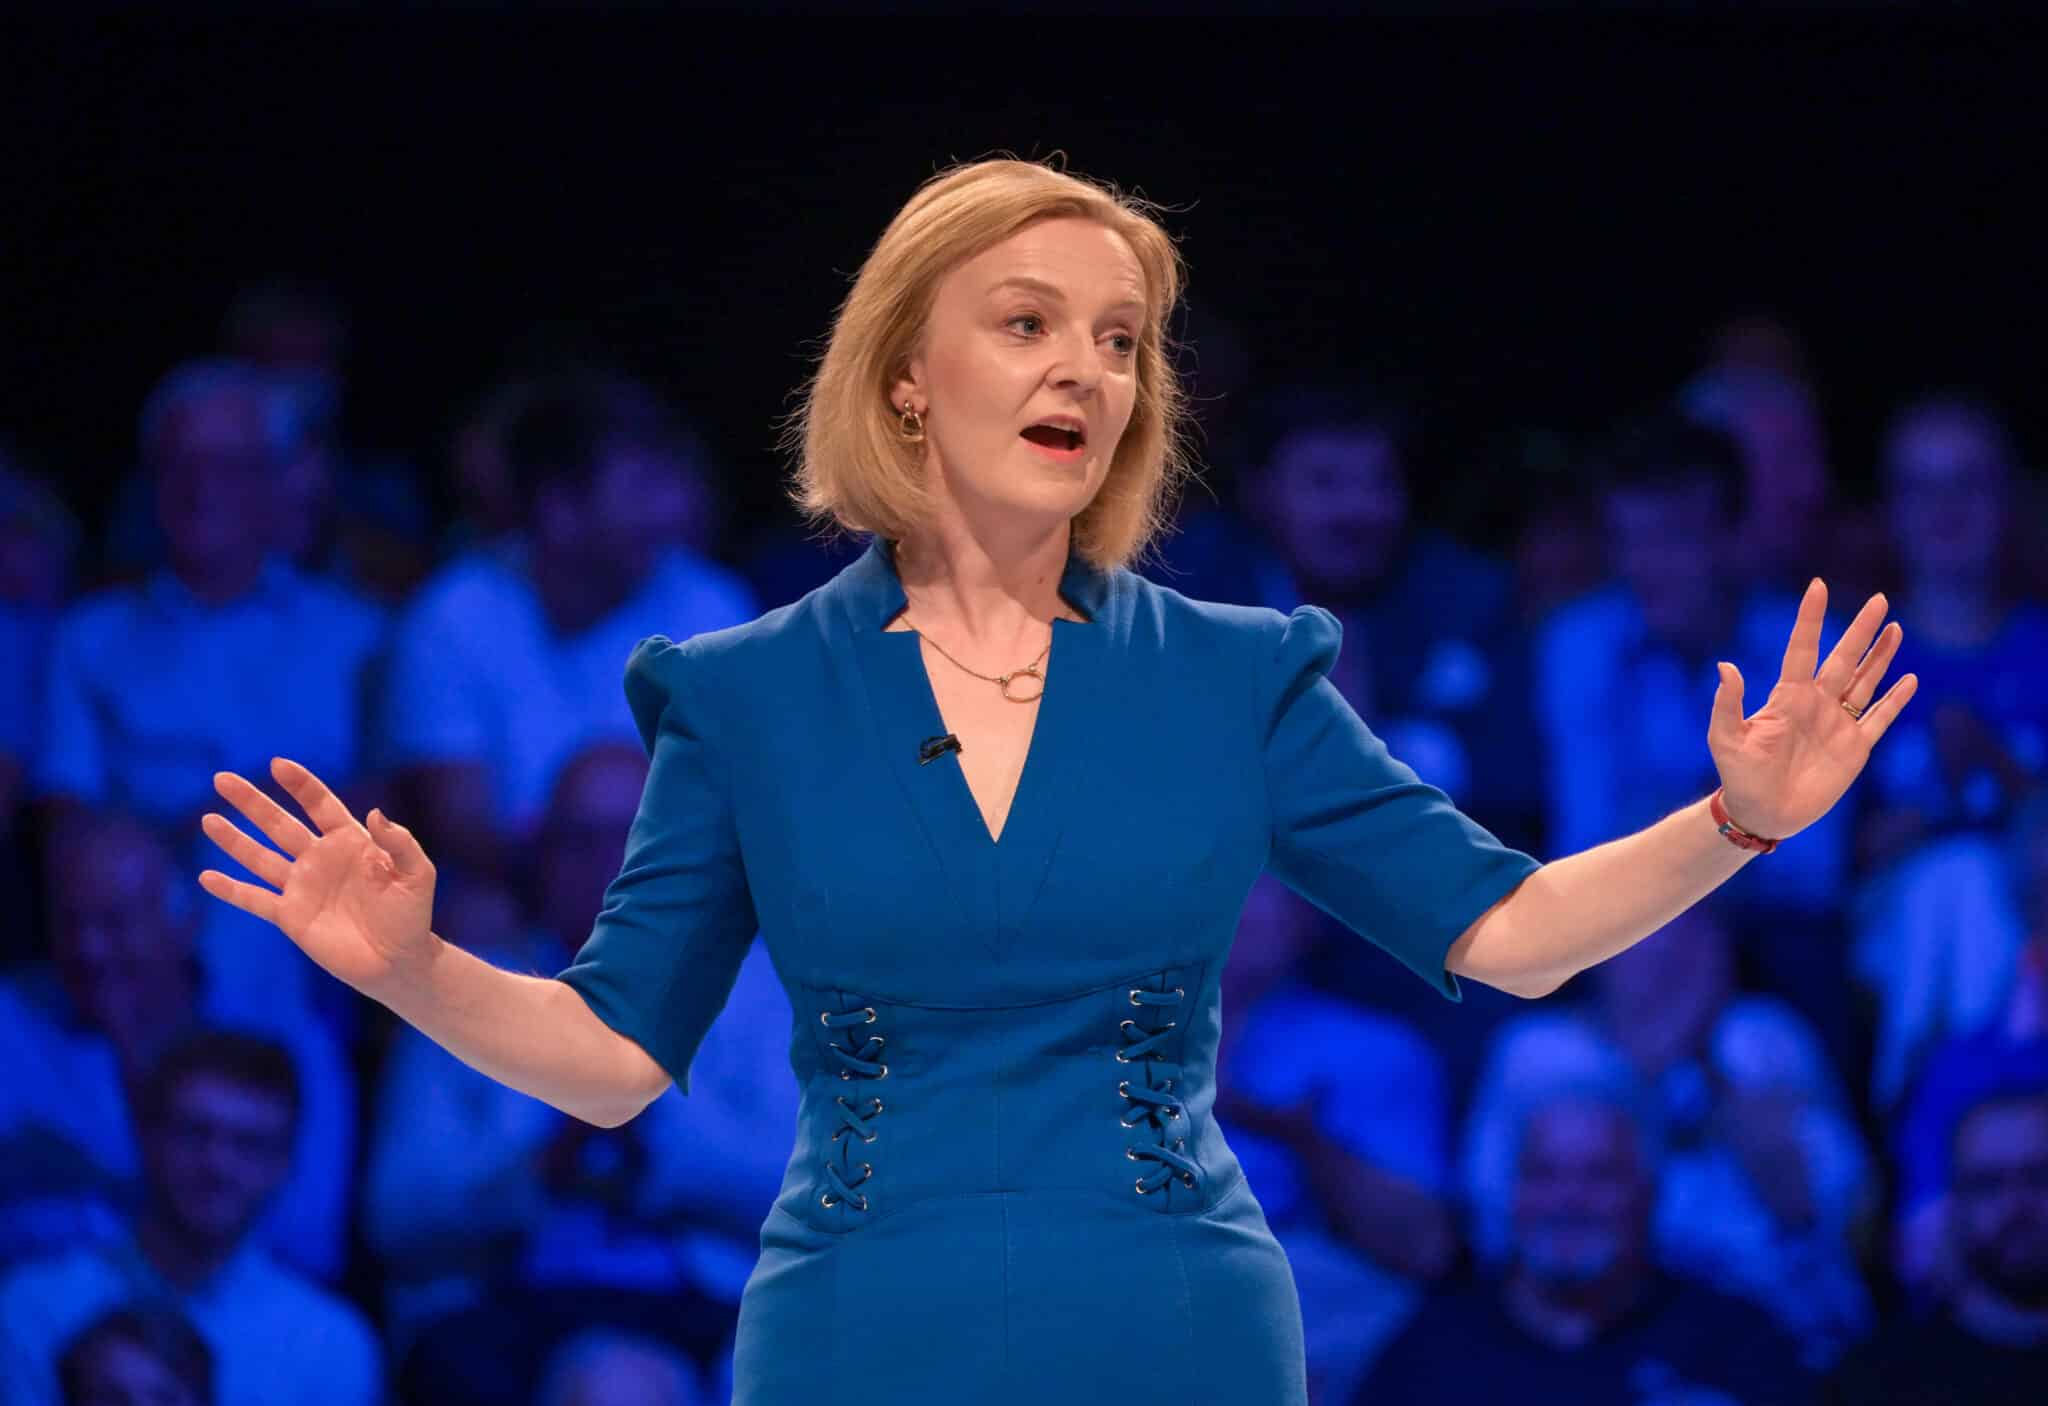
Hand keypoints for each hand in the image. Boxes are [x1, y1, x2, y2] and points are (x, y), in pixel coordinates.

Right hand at [197, 757, 440, 1001]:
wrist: (397, 960)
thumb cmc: (411, 914)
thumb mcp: (416, 873)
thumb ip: (399, 842)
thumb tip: (376, 812)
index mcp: (350, 841)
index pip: (319, 805)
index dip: (300, 785)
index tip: (277, 764)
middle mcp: (320, 858)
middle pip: (279, 824)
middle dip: (252, 802)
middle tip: (222, 779)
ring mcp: (302, 886)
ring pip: (260, 856)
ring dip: (234, 839)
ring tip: (207, 819)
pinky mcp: (291, 916)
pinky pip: (255, 899)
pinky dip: (231, 889)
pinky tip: (206, 877)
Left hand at [1709, 579, 1917, 840]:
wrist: (1761, 813)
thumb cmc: (1738, 776)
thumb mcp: (1725, 739)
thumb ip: (1727, 704)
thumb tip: (1725, 666)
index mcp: (1786, 697)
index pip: (1802, 649)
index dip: (1810, 619)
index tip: (1817, 587)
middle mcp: (1816, 704)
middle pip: (1844, 659)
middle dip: (1861, 630)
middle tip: (1878, 599)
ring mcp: (1837, 724)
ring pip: (1864, 681)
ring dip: (1881, 657)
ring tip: (1894, 628)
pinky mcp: (1855, 748)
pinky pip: (1879, 718)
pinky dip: (1895, 700)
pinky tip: (1909, 679)